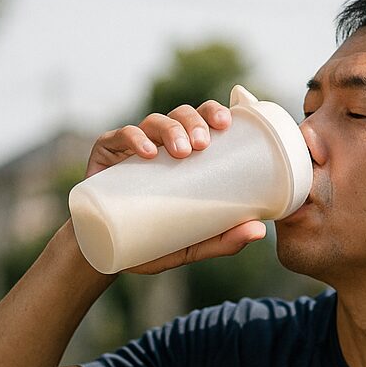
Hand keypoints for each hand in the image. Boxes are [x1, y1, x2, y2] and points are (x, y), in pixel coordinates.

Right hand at [79, 100, 265, 274]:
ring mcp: (131, 148)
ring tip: (181, 151)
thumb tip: (260, 231)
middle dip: (195, 122)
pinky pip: (118, 137)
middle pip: (180, 115)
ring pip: (153, 121)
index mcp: (182, 155)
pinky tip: (146, 152)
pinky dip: (133, 139)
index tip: (227, 124)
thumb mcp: (191, 245)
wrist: (105, 254)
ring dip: (170, 129)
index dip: (214, 112)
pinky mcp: (105, 154)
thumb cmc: (152, 243)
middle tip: (203, 144)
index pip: (202, 121)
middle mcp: (159, 144)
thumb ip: (223, 239)